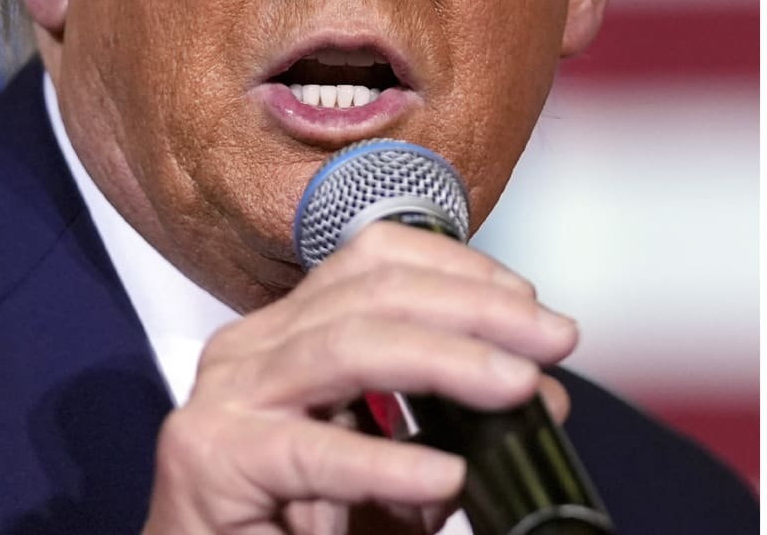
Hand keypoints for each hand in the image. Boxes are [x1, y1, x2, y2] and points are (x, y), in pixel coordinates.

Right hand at [142, 223, 577, 534]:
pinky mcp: (212, 462)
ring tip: (517, 387)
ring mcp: (226, 399)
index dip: (462, 269)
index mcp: (290, 331)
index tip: (532, 305)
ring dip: (448, 360)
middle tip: (553, 339)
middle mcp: (251, 349)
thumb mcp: (394, 462)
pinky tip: (443, 476)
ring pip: (349, 345)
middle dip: (477, 308)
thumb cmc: (299, 527)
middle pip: (374, 291)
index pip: (377, 259)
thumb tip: (545, 396)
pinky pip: (316, 452)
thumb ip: (456, 422)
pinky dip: (388, 462)